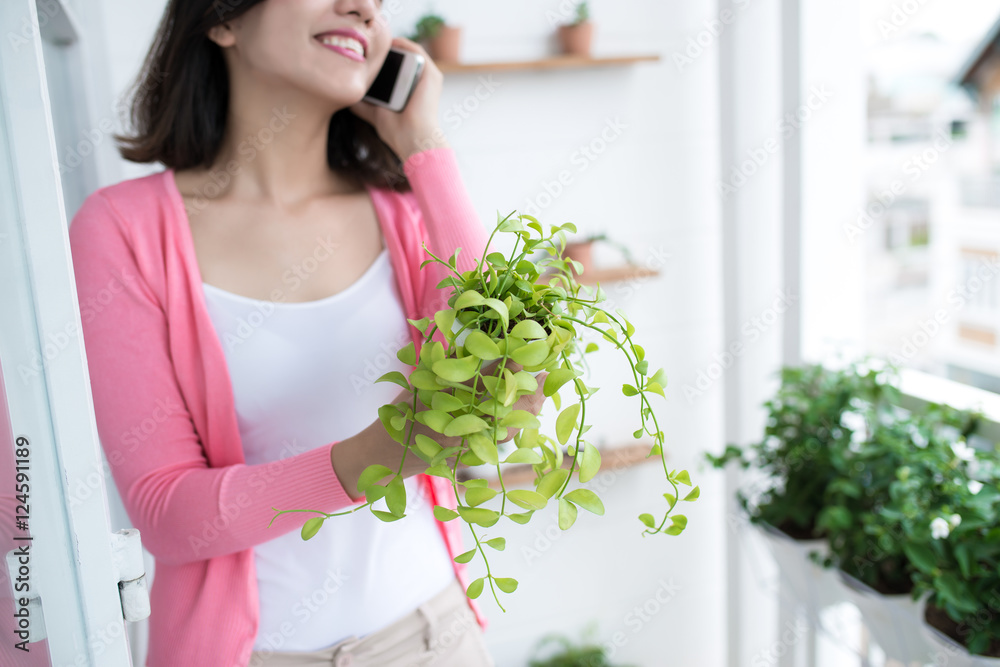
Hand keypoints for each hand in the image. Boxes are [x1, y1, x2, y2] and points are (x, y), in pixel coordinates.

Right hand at [332, 361, 547, 500]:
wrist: (386, 455)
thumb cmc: (401, 413)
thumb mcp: (420, 382)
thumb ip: (446, 364)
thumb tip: (475, 340)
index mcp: (449, 402)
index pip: (488, 380)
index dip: (511, 365)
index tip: (527, 351)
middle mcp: (462, 425)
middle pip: (508, 408)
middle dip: (529, 391)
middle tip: (545, 374)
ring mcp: (468, 444)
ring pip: (509, 428)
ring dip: (527, 410)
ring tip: (540, 392)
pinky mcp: (470, 456)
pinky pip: (500, 441)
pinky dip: (515, 426)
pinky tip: (524, 414)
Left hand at [349, 37, 448, 161]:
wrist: (413, 139)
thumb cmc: (397, 132)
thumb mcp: (375, 114)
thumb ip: (364, 105)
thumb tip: (347, 96)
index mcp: (412, 90)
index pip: (396, 68)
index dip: (380, 60)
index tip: (362, 54)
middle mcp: (422, 82)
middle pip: (401, 59)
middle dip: (383, 51)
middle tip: (364, 44)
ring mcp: (429, 78)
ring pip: (409, 52)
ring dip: (391, 44)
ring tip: (373, 40)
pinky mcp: (432, 74)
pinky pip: (416, 51)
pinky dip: (402, 44)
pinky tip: (386, 43)